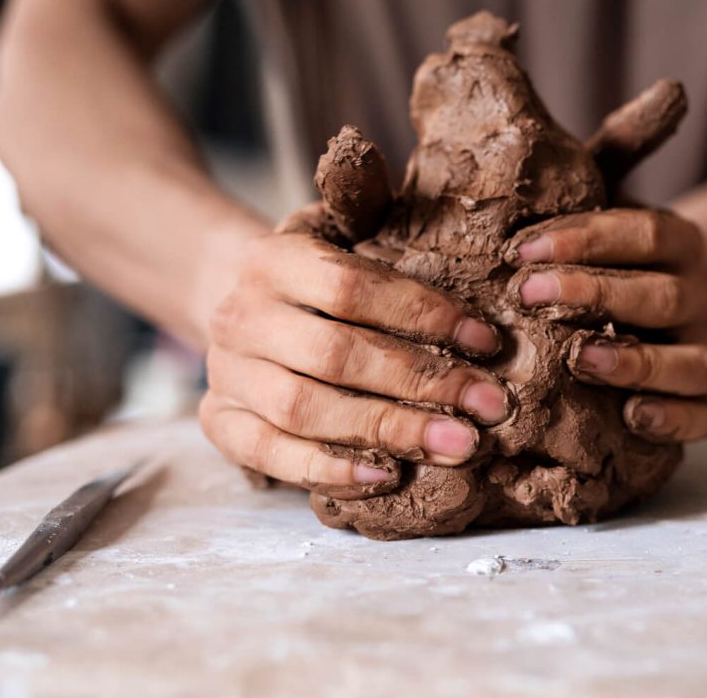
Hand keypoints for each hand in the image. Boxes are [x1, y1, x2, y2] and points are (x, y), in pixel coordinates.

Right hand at [200, 231, 511, 496]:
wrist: (241, 304)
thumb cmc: (322, 278)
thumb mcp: (346, 234)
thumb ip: (389, 231)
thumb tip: (473, 252)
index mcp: (274, 259)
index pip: (351, 287)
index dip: (424, 315)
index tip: (487, 342)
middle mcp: (241, 315)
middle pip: (334, 355)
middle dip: (421, 383)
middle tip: (488, 406)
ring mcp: (225, 373)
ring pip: (304, 410)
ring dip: (388, 430)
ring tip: (457, 443)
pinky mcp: (219, 421)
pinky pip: (269, 453)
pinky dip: (328, 469)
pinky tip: (387, 475)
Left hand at [506, 208, 706, 442]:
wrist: (658, 309)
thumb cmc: (604, 270)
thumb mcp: (593, 241)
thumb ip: (565, 234)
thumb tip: (500, 227)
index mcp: (680, 245)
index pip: (646, 233)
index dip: (586, 239)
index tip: (523, 250)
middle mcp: (700, 298)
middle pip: (663, 295)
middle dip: (594, 295)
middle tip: (529, 296)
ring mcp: (705, 351)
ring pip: (692, 361)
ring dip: (634, 361)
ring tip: (578, 360)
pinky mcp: (705, 400)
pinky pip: (706, 416)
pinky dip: (674, 419)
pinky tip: (631, 418)